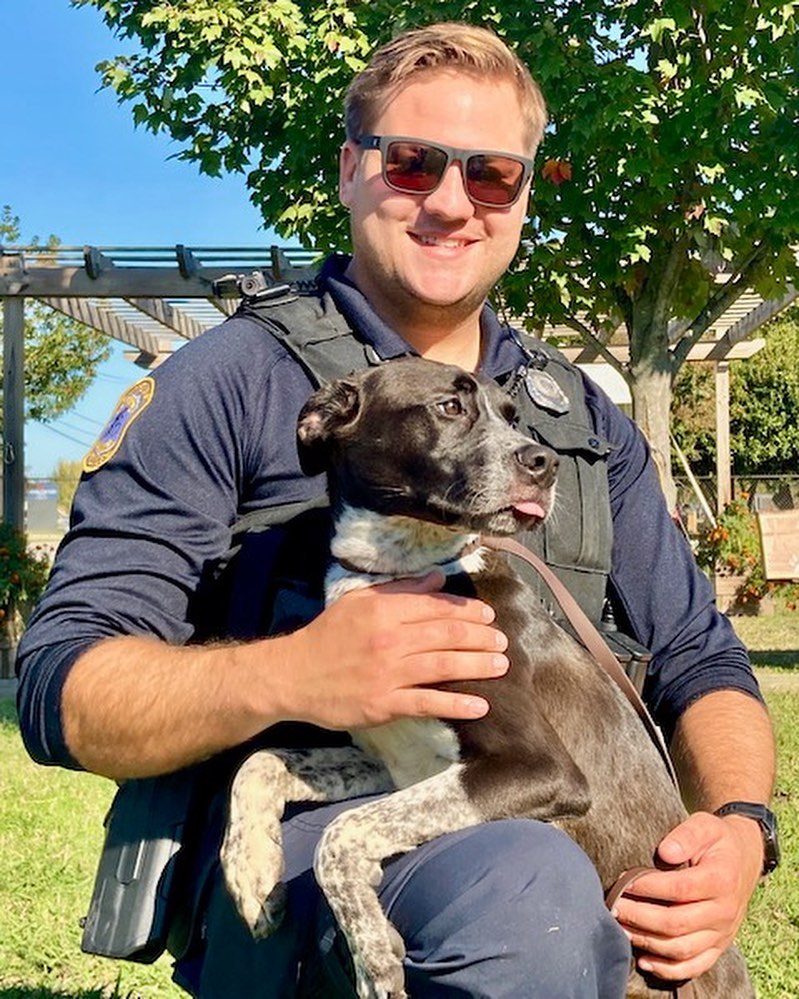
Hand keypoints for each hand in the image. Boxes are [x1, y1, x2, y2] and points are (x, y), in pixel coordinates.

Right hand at [277, 570, 508, 730]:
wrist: (292, 675)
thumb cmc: (328, 635)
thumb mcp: (359, 601)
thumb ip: (400, 589)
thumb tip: (438, 578)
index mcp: (384, 610)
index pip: (436, 606)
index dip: (467, 611)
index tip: (488, 616)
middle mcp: (389, 639)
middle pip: (447, 635)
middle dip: (481, 637)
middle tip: (502, 642)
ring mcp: (388, 673)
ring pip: (444, 666)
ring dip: (478, 665)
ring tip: (501, 665)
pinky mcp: (384, 704)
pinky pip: (428, 703)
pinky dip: (457, 704)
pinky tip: (480, 705)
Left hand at [610, 810, 762, 980]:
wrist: (743, 859)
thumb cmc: (716, 841)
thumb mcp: (705, 825)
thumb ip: (686, 835)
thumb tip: (665, 852)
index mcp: (721, 880)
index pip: (679, 889)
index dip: (648, 888)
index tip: (623, 882)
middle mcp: (724, 911)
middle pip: (676, 924)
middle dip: (639, 917)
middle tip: (613, 906)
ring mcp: (722, 933)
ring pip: (682, 949)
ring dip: (647, 942)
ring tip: (620, 928)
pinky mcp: (718, 946)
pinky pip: (694, 966)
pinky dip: (668, 969)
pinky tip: (644, 961)